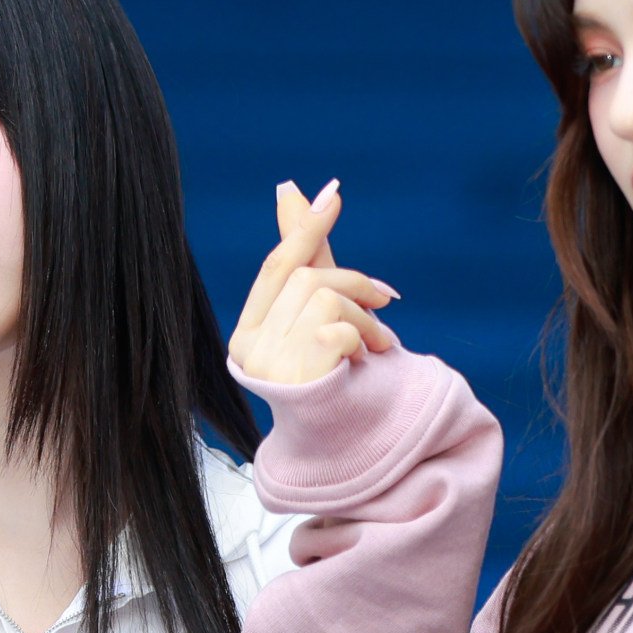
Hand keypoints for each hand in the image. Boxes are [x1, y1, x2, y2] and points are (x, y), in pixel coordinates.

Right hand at [228, 179, 401, 385]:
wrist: (347, 444)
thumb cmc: (332, 375)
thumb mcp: (317, 311)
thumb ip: (304, 254)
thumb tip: (289, 188)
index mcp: (247, 334)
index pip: (277, 268)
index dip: (305, 231)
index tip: (334, 196)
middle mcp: (250, 350)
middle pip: (307, 279)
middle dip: (354, 283)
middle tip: (385, 300)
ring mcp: (270, 366)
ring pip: (326, 298)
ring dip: (366, 314)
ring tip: (379, 340)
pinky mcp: (299, 377)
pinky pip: (338, 326)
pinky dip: (364, 335)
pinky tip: (369, 356)